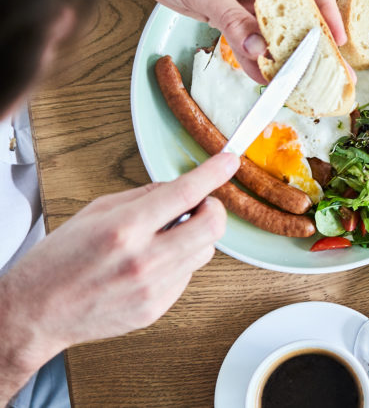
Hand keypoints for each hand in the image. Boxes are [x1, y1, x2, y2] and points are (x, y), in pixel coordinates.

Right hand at [0, 154, 235, 396]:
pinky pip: (187, 276)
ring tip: (164, 237)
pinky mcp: (156, 308)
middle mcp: (143, 260)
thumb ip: (143, 196)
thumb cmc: (57, 261)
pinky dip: (177, 263)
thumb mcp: (95, 212)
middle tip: (198, 205)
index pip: (184, 193)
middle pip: (212, 226)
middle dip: (212, 208)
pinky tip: (150, 264)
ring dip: (195, 237)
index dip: (213, 173)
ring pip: (205, 251)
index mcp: (124, 229)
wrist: (35, 313)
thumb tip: (179, 186)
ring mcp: (153, 288)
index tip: (229, 162)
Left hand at [123, 0, 344, 82]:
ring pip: (274, 33)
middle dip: (313, 45)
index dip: (329, 11)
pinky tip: (262, 77)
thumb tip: (260, 48)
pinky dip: (255, 59)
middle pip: (298, 16)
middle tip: (329, 74)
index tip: (337, 40)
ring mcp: (246, 2)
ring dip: (284, 58)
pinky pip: (249, 40)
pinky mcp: (229, 15)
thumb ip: (233, 19)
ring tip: (298, 84)